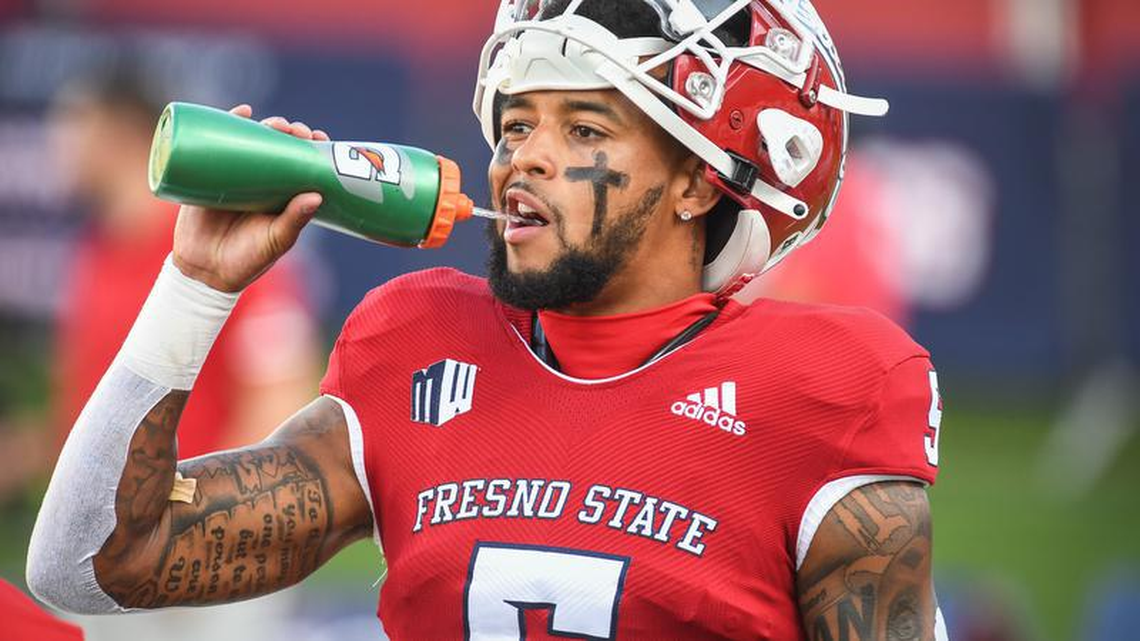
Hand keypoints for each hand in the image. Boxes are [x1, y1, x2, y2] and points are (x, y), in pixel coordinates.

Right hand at [171, 105, 330, 292]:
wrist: (205, 271)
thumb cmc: (248, 259)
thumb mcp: (276, 240)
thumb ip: (294, 221)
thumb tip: (317, 195)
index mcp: (284, 195)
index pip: (301, 164)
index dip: (311, 148)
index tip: (319, 139)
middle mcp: (262, 182)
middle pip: (278, 147)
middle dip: (290, 133)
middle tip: (296, 131)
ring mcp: (235, 176)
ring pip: (252, 142)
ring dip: (266, 125)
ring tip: (275, 123)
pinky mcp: (210, 174)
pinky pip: (219, 144)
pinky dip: (230, 123)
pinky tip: (243, 111)